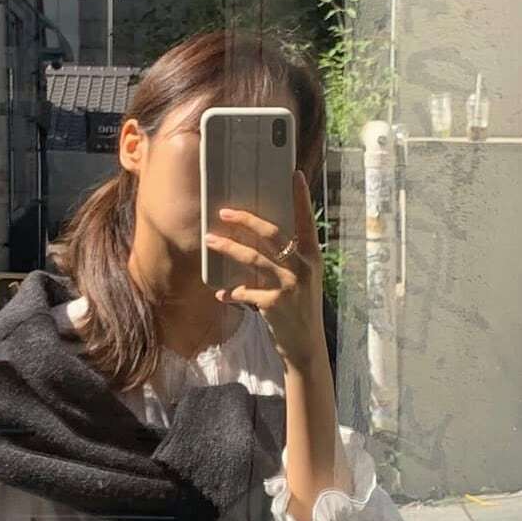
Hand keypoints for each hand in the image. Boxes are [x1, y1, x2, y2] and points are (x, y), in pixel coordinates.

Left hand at [204, 168, 329, 373]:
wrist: (305, 346)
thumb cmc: (300, 309)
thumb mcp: (301, 281)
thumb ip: (286, 260)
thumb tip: (258, 240)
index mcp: (311, 257)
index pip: (306, 221)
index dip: (301, 197)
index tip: (294, 174)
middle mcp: (302, 267)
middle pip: (271, 234)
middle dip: (245, 220)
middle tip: (224, 212)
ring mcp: (289, 285)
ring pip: (253, 258)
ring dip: (228, 247)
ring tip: (210, 240)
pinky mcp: (274, 304)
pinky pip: (245, 292)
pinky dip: (231, 292)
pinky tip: (221, 294)